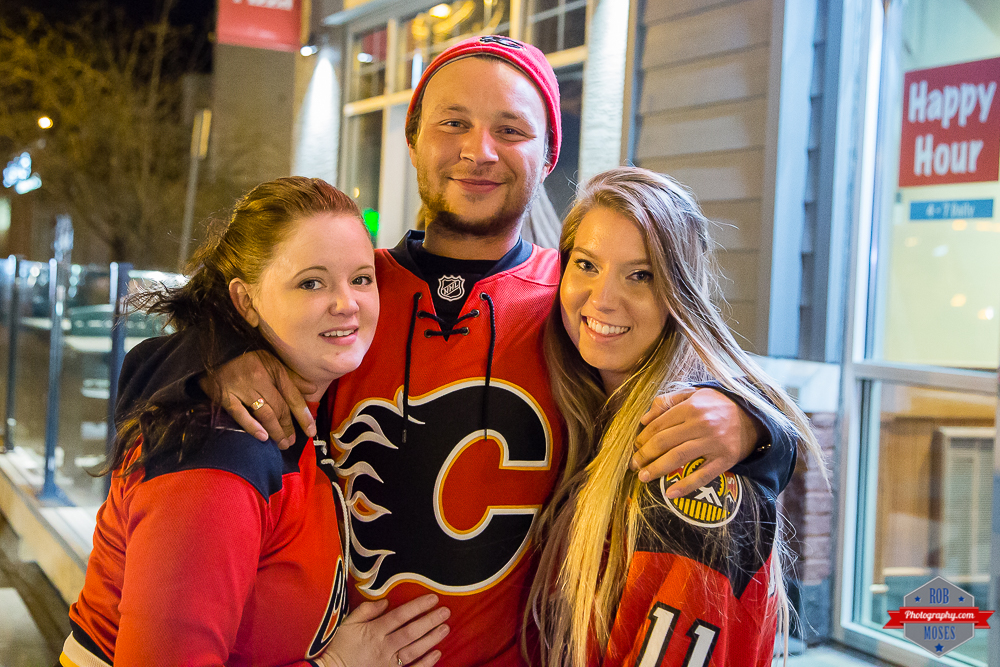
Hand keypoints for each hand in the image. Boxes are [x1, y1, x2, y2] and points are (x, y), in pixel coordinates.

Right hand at [199, 350, 317, 447]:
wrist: (216, 350)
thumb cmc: (247, 357)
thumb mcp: (272, 361)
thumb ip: (292, 377)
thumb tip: (312, 389)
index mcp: (274, 370)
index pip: (293, 396)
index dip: (303, 415)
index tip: (311, 431)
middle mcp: (260, 379)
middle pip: (279, 408)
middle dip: (288, 427)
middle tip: (292, 442)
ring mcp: (242, 388)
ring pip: (264, 414)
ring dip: (275, 431)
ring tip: (282, 444)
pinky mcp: (225, 396)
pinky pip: (240, 414)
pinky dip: (252, 427)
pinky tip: (263, 437)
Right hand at [315, 594, 450, 666]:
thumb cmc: (340, 646)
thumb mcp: (348, 623)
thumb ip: (367, 610)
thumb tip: (386, 602)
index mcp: (374, 631)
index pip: (400, 616)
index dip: (418, 606)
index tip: (433, 598)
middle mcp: (383, 646)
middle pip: (411, 632)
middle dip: (430, 620)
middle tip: (446, 612)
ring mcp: (387, 662)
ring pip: (414, 650)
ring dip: (431, 639)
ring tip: (445, 628)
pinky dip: (425, 663)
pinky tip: (437, 653)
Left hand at [631, 387, 763, 497]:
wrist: (752, 414)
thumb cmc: (717, 404)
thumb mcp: (693, 394)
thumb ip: (667, 401)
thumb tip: (644, 419)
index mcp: (691, 407)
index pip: (658, 425)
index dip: (643, 439)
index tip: (635, 448)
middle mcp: (701, 424)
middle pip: (664, 442)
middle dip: (645, 456)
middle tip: (634, 465)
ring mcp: (714, 443)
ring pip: (678, 458)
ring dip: (657, 469)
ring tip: (644, 477)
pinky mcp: (726, 459)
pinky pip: (703, 475)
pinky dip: (686, 486)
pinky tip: (670, 493)